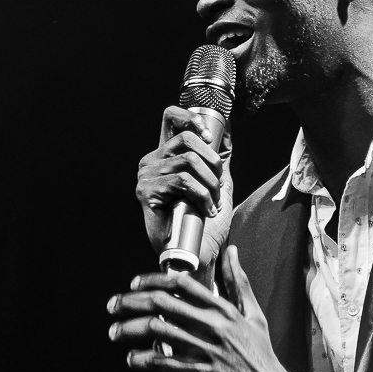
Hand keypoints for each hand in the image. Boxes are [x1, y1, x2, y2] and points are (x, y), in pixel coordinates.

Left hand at [106, 246, 304, 371]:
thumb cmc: (262, 356)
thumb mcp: (253, 315)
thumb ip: (238, 283)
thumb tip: (232, 251)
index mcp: (223, 311)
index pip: (181, 284)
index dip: (152, 280)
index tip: (134, 284)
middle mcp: (213, 327)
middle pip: (162, 304)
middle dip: (131, 302)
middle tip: (113, 305)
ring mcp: (206, 351)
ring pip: (158, 331)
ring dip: (129, 330)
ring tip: (114, 332)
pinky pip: (165, 364)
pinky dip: (143, 360)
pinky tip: (132, 359)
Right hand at [135, 106, 233, 255]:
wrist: (196, 254)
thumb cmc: (205, 223)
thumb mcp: (217, 184)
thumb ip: (218, 158)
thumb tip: (227, 131)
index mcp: (165, 155)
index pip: (170, 117)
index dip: (191, 118)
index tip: (209, 137)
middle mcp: (152, 161)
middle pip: (187, 138)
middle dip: (213, 162)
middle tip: (218, 184)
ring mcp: (146, 176)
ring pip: (189, 161)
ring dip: (210, 183)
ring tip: (212, 201)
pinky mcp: (146, 191)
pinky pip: (182, 181)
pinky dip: (202, 195)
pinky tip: (205, 209)